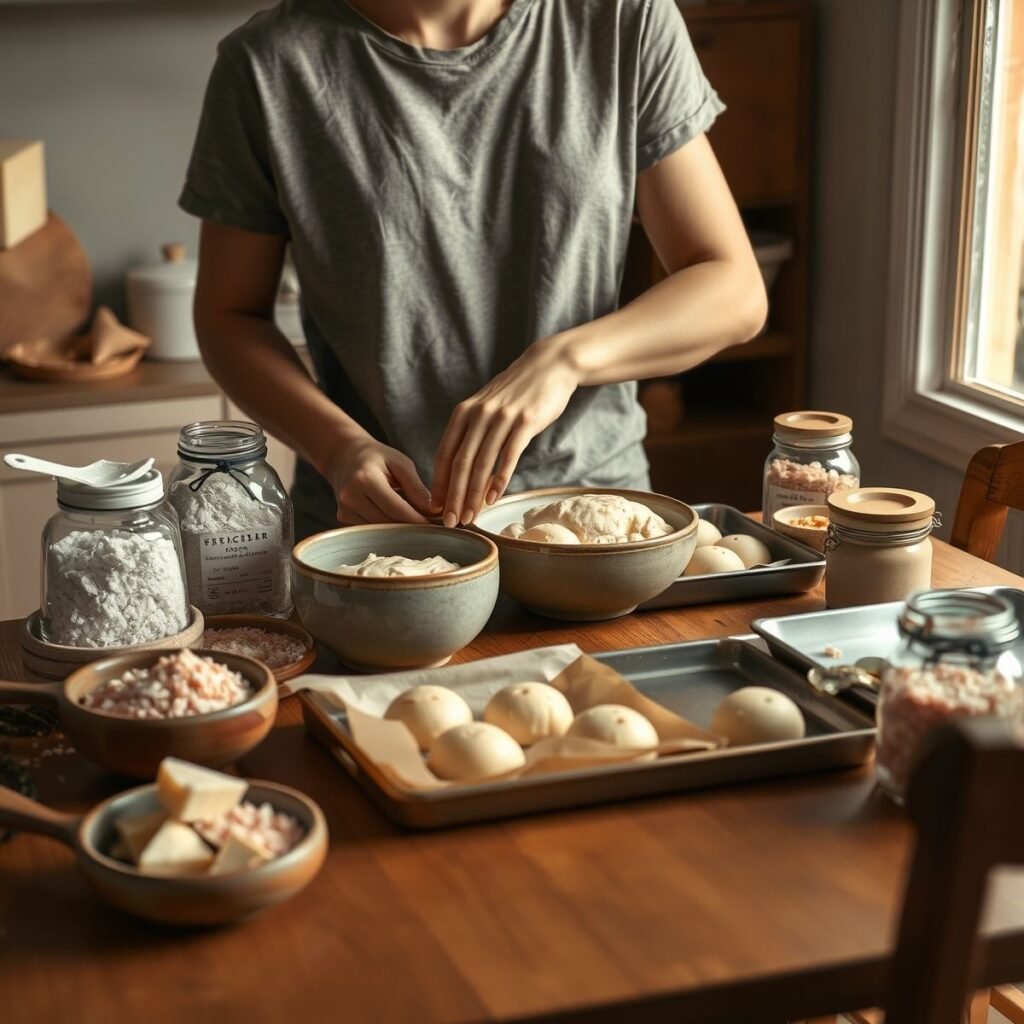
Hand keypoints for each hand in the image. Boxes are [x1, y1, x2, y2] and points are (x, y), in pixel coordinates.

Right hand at [323, 434, 434, 524]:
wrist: (345, 456)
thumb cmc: (376, 457)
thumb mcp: (400, 463)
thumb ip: (416, 487)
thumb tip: (433, 511)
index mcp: (365, 478)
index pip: (396, 508)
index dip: (417, 520)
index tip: (435, 525)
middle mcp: (350, 495)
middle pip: (387, 522)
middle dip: (410, 527)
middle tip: (429, 527)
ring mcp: (344, 509)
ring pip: (379, 530)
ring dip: (398, 530)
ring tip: (414, 522)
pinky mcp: (343, 517)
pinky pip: (370, 530)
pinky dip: (385, 528)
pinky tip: (396, 521)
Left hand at [432, 336, 579, 525]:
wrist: (548, 366)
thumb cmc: (517, 393)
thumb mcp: (486, 407)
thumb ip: (472, 432)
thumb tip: (461, 467)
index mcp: (464, 413)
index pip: (445, 454)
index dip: (439, 483)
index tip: (435, 508)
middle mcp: (479, 415)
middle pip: (460, 462)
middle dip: (452, 496)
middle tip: (449, 522)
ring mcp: (501, 418)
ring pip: (482, 463)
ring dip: (473, 494)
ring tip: (470, 516)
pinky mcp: (525, 422)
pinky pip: (508, 456)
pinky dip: (499, 480)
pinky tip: (493, 498)